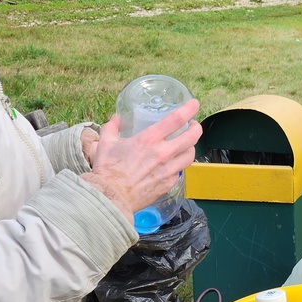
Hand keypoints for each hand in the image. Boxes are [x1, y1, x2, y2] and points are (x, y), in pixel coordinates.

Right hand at [82, 100, 200, 217]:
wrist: (110, 198)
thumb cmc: (107, 170)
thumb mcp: (106, 143)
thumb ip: (111, 127)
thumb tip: (116, 118)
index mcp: (149, 140)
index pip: (176, 119)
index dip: (189, 109)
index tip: (194, 104)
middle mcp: (162, 153)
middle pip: (192, 137)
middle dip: (196, 128)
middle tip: (193, 125)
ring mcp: (168, 170)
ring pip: (190, 155)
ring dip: (191, 146)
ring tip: (187, 143)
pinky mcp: (168, 183)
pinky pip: (180, 171)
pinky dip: (180, 164)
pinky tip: (175, 162)